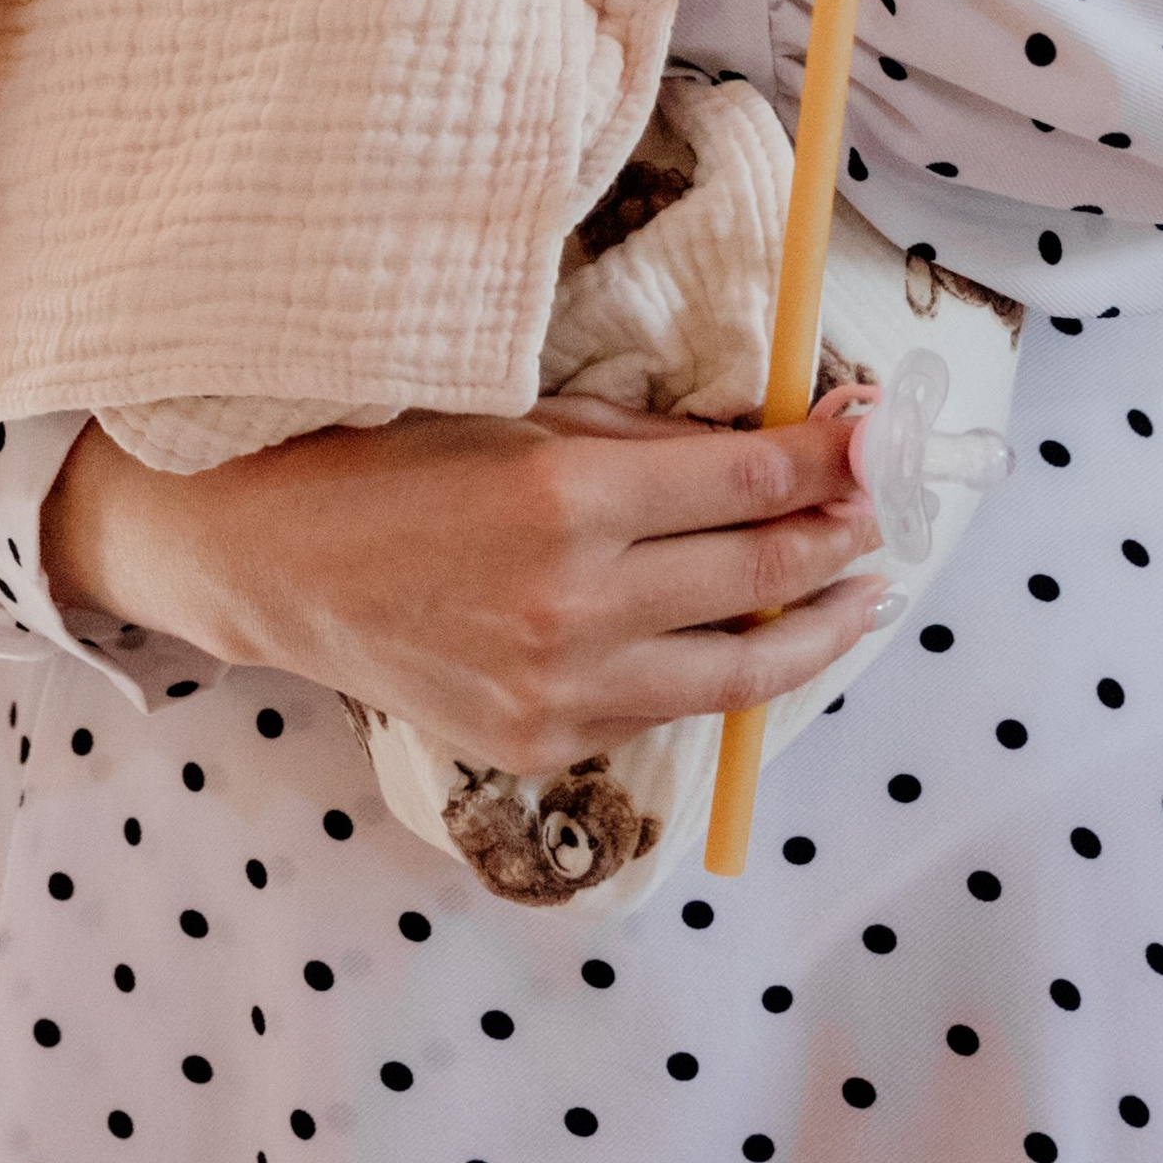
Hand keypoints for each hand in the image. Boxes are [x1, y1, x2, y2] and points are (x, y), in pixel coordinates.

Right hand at [42, 389, 887, 776]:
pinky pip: (668, 709)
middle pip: (762, 573)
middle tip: (884, 508)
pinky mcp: (543, 745)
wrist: (279, 560)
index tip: (880, 440)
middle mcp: (571, 601)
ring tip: (863, 596)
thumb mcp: (535, 418)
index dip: (833, 462)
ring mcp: (558, 688)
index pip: (752, 483)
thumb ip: (662, 441)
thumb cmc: (409, 460)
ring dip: (817, 628)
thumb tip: (794, 440)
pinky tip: (758, 640)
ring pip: (740, 670)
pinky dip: (725, 674)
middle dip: (840, 535)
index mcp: (567, 497)